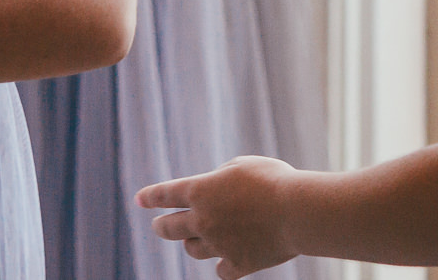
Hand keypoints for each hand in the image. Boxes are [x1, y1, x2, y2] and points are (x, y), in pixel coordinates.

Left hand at [137, 157, 299, 277]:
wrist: (297, 212)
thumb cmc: (273, 181)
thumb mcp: (241, 166)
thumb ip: (220, 179)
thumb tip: (214, 193)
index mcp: (200, 190)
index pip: (164, 194)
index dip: (150, 197)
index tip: (139, 200)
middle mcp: (203, 219)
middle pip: (169, 228)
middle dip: (161, 226)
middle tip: (159, 225)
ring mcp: (219, 244)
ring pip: (192, 249)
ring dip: (192, 243)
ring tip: (196, 239)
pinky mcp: (239, 264)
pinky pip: (221, 270)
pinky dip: (223, 265)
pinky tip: (226, 260)